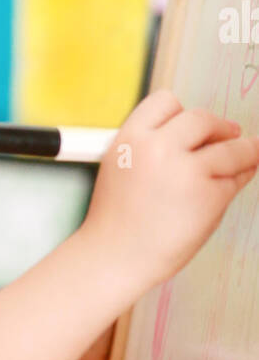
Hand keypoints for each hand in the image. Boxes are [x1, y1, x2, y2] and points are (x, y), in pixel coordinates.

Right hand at [79, 89, 258, 293]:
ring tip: (252, 153)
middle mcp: (157, 147)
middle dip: (219, 126)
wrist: (114, 258)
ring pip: (230, 148)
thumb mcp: (122, 167)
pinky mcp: (208, 195)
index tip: (193, 123)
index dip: (182, 112)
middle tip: (231, 133)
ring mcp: (185, 170)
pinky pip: (234, 179)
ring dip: (246, 150)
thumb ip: (153, 147)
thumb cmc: (117, 220)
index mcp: (130, 138)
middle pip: (202, 118)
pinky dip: (239, 179)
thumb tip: (200, 138)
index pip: (165, 102)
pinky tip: (237, 181)